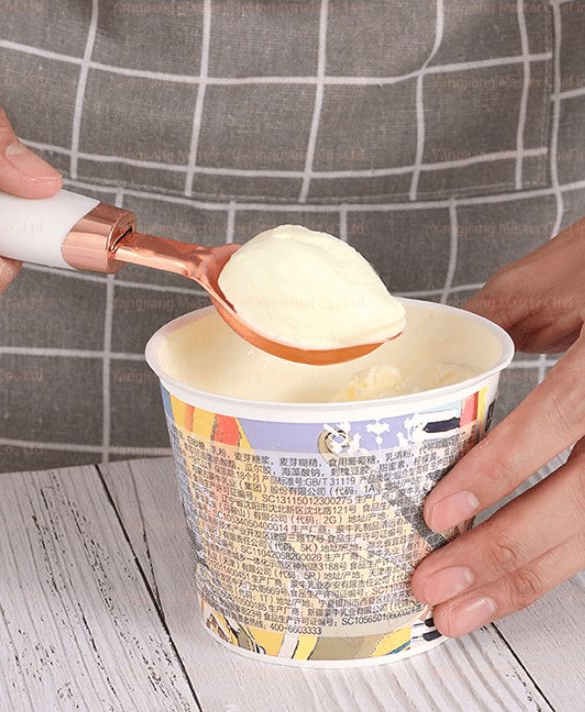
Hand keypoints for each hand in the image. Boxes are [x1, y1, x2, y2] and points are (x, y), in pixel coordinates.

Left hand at [411, 217, 584, 635]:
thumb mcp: (559, 275)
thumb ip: (500, 319)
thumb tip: (434, 362)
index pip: (561, 418)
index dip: (501, 471)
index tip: (440, 515)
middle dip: (506, 553)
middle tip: (436, 590)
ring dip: (531, 575)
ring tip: (466, 609)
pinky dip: (559, 557)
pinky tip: (518, 578)